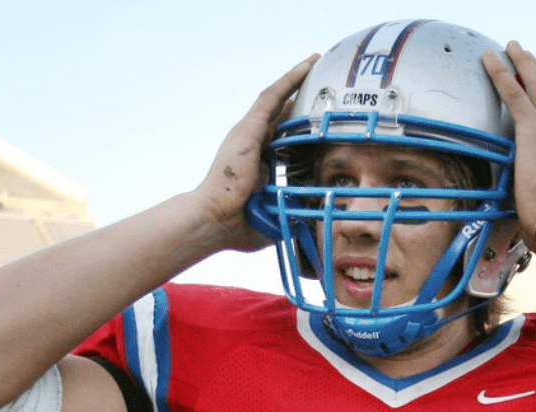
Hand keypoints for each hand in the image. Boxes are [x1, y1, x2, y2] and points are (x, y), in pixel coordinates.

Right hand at [194, 53, 317, 251]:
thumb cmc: (237, 225)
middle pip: (279, 114)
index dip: (297, 126)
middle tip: (321, 85)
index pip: (281, 138)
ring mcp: (248, 134)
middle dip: (299, 98)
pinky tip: (308, 65)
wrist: (214, 220)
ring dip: (296, 79)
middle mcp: (251, 144)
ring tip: (315, 62)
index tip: (313, 119)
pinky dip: (290, 79)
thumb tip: (311, 219)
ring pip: (276, 99)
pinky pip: (272, 96)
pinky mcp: (248, 128)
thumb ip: (290, 213)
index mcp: (256, 163)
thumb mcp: (273, 216)